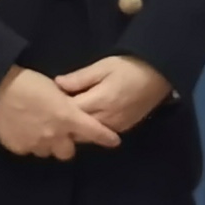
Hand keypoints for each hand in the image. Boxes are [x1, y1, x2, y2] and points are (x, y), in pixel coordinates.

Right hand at [0, 66, 121, 159]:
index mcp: (67, 117)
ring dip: (46, 144)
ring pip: (47, 152)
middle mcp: (55, 135)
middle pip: (68, 152)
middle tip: (59, 133)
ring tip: (37, 130)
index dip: (106, 137)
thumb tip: (69, 111)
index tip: (114, 141)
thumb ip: (65, 105)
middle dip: (65, 144)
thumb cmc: (27, 82)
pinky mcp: (19, 148)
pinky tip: (21, 130)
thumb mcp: (54, 89)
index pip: (94, 131)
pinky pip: (29, 150)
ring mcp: (36, 144)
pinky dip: (28, 142)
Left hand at [54, 55, 171, 135]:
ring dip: (76, 131)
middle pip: (77, 130)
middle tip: (51, 116)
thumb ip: (79, 78)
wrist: (159, 75)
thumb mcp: (102, 66)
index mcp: (100, 101)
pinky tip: (82, 125)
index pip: (70, 113)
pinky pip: (101, 135)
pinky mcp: (123, 129)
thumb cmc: (129, 67)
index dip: (56, 110)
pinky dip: (89, 133)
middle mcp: (108, 119)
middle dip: (64, 125)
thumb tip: (57, 84)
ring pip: (88, 137)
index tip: (46, 105)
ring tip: (64, 122)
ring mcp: (117, 126)